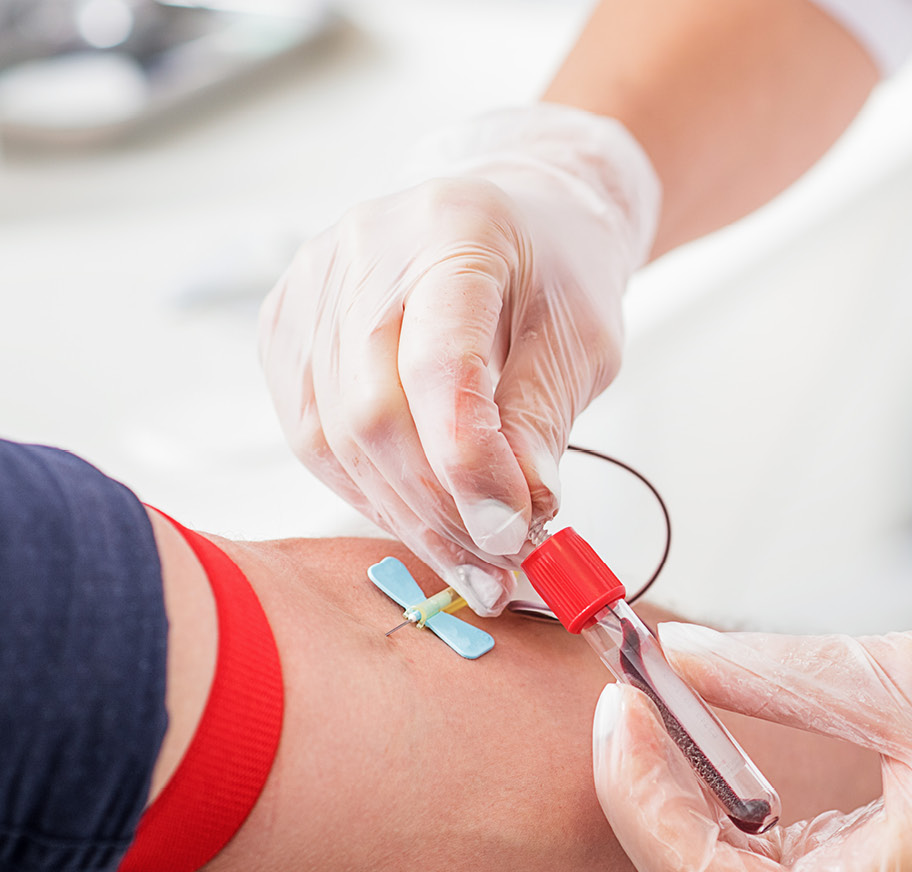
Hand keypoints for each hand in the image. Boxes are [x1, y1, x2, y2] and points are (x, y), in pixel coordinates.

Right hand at [259, 105, 659, 613]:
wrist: (511, 223)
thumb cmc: (553, 274)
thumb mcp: (584, 339)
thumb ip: (545, 418)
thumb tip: (523, 511)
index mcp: (453, 230)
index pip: (439, 366)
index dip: (470, 464)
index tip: (512, 533)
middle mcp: (362, 250)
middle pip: (373, 412)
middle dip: (440, 509)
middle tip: (499, 565)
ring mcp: (310, 289)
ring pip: (334, 438)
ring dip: (407, 518)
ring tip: (472, 562)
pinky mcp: (285, 333)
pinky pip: (313, 438)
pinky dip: (372, 494)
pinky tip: (424, 522)